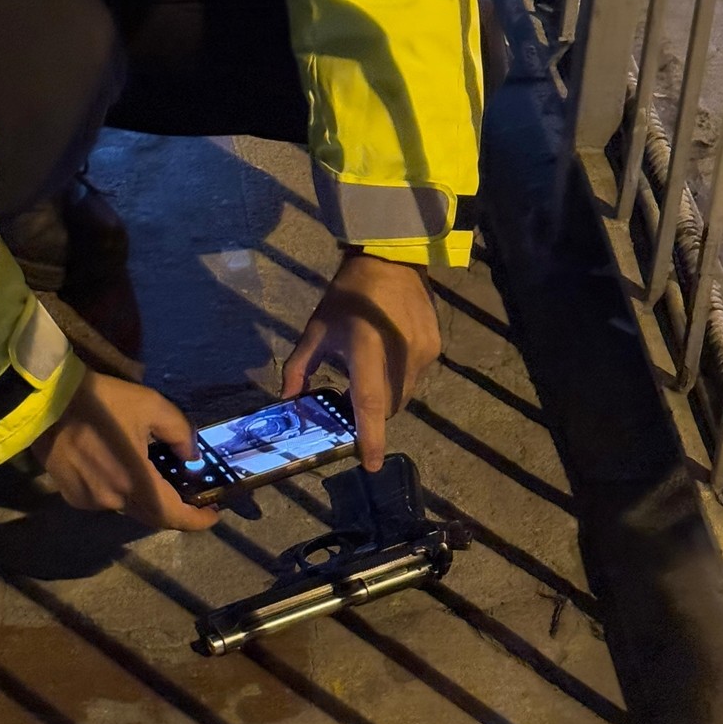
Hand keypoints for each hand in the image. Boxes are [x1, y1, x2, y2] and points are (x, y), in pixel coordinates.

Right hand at [31, 370, 218, 530]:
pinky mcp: (72, 496)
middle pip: (153, 516)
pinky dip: (121, 491)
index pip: (173, 516)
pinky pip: (106, 500)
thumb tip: (191, 457)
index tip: (213, 513)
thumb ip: (180, 433)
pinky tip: (120, 469)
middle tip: (192, 498)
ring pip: (128, 507)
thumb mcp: (152, 406)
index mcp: (136, 482)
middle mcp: (114, 500)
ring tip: (155, 476)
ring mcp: (90, 501)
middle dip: (175, 510)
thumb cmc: (102, 401)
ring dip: (146, 497)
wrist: (45, 401)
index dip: (197, 520)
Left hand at [281, 251, 440, 470]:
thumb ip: (299, 368)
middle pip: (388, 407)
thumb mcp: (316, 330)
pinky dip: (400, 377)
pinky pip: (416, 376)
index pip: (370, 405)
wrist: (391, 259)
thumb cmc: (347, 295)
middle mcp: (399, 357)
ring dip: (386, 396)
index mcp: (366, 352)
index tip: (370, 464)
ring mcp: (422, 353)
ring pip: (404, 394)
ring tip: (371, 372)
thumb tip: (288, 400)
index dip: (370, 438)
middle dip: (372, 414)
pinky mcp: (434, 347)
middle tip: (353, 402)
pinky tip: (387, 355)